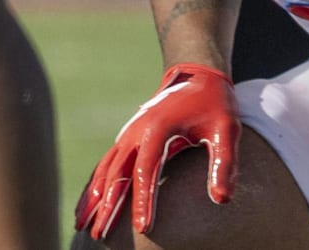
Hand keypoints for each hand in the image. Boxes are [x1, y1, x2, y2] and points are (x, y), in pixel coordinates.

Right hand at [75, 63, 239, 240]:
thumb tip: (222, 200)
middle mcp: (137, 132)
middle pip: (117, 173)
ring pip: (104, 170)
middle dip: (108, 206)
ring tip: (81, 226)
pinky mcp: (127, 139)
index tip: (143, 229)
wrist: (196, 76)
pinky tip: (86, 206)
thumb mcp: (226, 129)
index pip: (147, 170)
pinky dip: (93, 185)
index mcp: (159, 128)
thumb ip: (224, 163)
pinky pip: (104, 165)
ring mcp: (128, 135)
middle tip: (100, 236)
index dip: (144, 200)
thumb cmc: (214, 104)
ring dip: (93, 198)